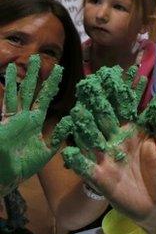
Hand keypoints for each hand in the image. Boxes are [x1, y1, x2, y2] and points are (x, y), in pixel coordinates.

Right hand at [0, 55, 62, 195]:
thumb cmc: (23, 166)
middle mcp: (24, 116)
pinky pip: (8, 100)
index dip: (51, 85)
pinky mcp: (7, 120)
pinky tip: (9, 72)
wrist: (7, 176)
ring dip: (25, 76)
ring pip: (21, 91)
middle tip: (39, 57)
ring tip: (29, 60)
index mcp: (34, 122)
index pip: (45, 98)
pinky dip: (9, 86)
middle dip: (37, 75)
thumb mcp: (47, 151)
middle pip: (32, 90)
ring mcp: (14, 117)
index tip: (59, 70)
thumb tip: (70, 122)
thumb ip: (58, 137)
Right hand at [58, 66, 155, 220]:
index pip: (125, 107)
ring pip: (92, 138)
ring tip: (79, 110)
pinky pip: (85, 167)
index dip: (121, 91)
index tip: (117, 72)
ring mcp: (106, 157)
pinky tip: (70, 150)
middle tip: (92, 82)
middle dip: (99, 101)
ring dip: (85, 125)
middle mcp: (116, 139)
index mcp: (133, 130)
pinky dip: (77, 160)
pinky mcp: (99, 177)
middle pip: (105, 117)